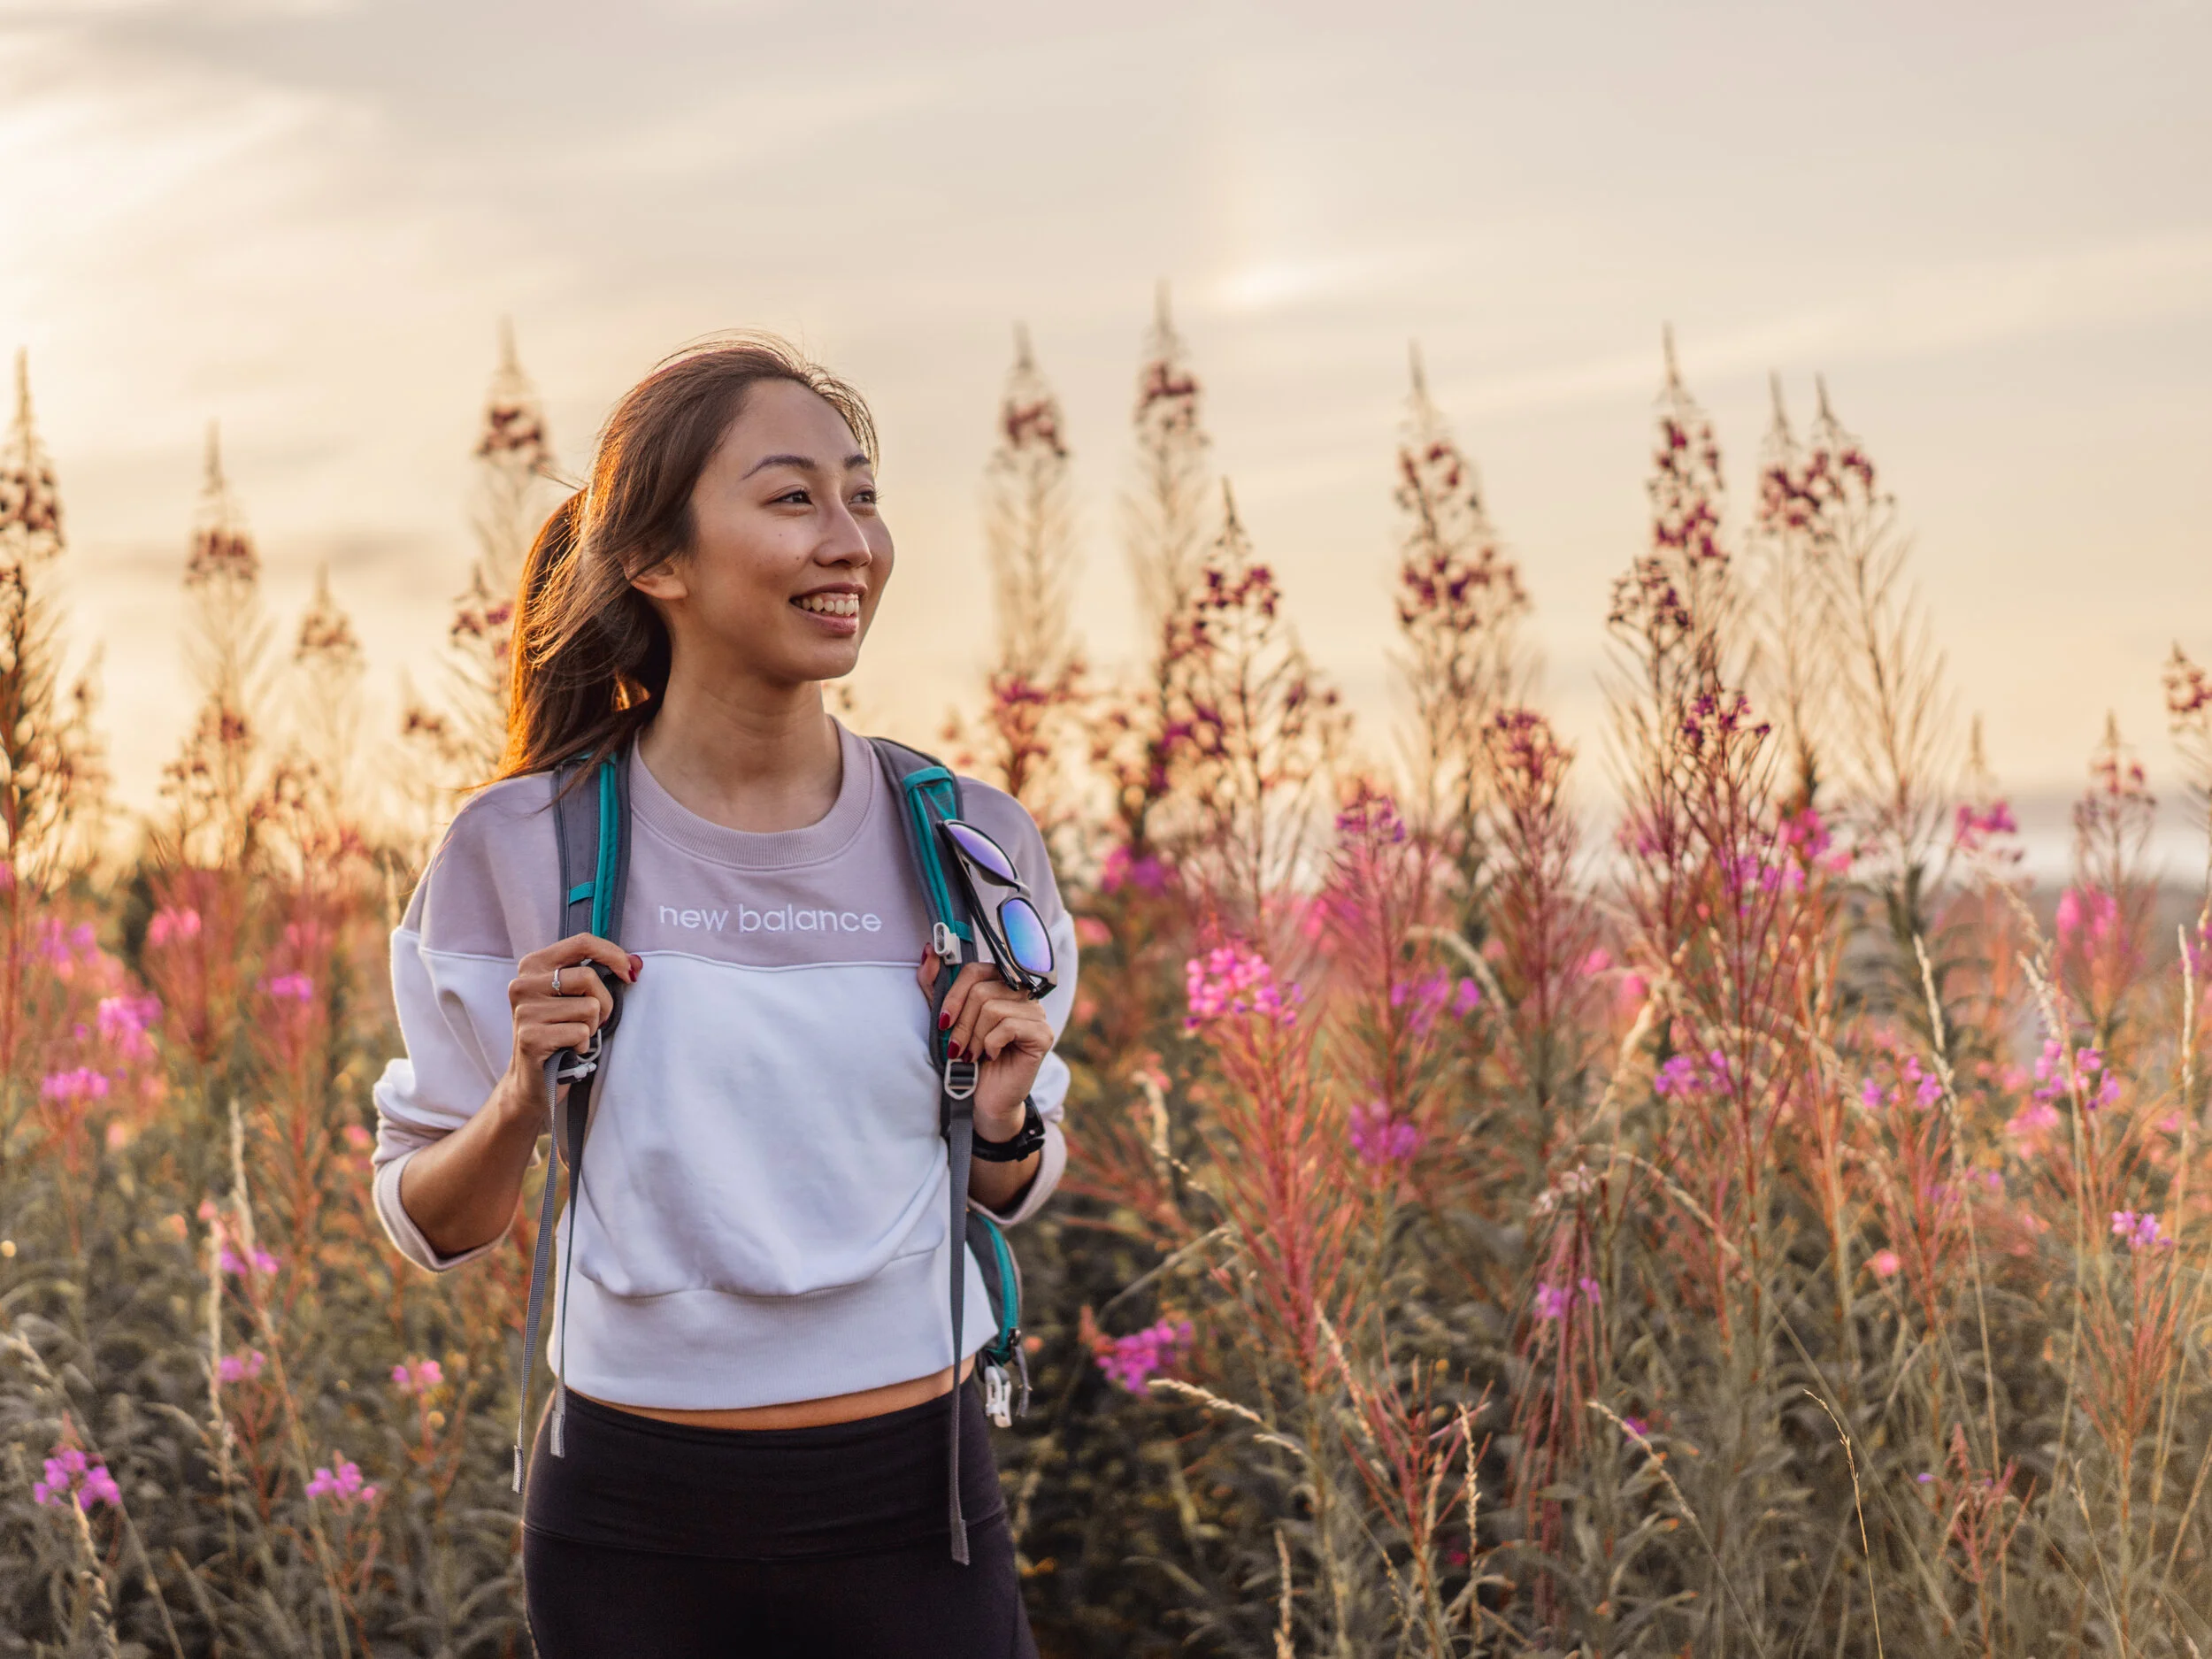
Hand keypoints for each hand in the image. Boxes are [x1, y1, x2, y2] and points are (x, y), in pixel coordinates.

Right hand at [504, 933, 639, 1113]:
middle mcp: (523, 984)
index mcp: (533, 965)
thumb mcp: (574, 996)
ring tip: (573, 1035)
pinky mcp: (531, 1037)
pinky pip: (581, 1032)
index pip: (582, 942)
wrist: (534, 1079)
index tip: (629, 972)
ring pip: (589, 1007)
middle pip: (589, 978)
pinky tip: (567, 1050)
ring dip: (591, 1026)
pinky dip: (582, 1044)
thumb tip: (636, 963)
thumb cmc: (560, 1031)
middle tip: (592, 1020)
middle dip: (603, 1003)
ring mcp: (525, 1011)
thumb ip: (602, 974)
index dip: (613, 954)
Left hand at [916, 949, 1050, 1140]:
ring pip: (993, 1009)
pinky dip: (991, 1044)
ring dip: (974, 1037)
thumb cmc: (969, 1059)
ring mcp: (1036, 1014)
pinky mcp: (1042, 1034)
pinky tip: (991, 1056)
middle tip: (956, 1047)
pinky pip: (1008, 1026)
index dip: (954, 994)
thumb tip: (930, 952)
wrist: (986, 1098)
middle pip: (982, 991)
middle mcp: (1023, 995)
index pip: (976, 970)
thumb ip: (937, 988)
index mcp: (1002, 985)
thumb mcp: (948, 1020)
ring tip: (972, 1054)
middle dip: (962, 1023)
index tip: (943, 1020)